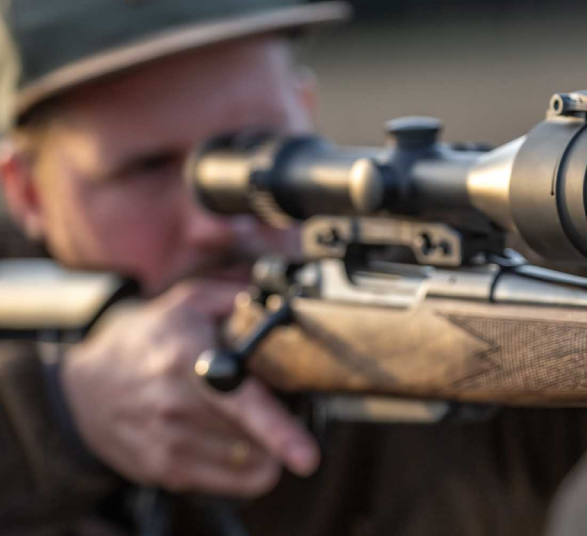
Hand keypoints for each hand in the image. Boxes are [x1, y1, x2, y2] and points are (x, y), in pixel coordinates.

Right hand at [61, 280, 319, 496]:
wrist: (84, 387)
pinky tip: (234, 440)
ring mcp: (167, 443)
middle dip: (281, 421)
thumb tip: (283, 306)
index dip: (277, 430)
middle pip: (254, 436)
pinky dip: (248, 465)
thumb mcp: (190, 302)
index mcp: (186, 359)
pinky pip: (232, 483)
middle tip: (272, 399)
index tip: (307, 456)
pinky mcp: (165, 470)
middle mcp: (174, 406)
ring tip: (244, 417)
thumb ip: (240, 299)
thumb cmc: (151, 339)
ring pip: (249, 462)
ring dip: (264, 445)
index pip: (239, 401)